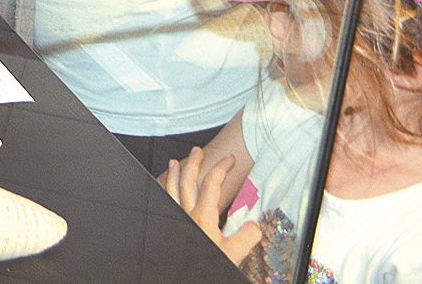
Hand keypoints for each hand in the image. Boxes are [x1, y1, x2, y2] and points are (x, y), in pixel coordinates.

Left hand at [161, 147, 261, 265]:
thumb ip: (246, 237)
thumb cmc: (205, 263)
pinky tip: (164, 189)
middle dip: (194, 163)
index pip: (212, 183)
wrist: (184, 274)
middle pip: (188, 180)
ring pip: (172, 189)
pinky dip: (165, 191)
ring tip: (175, 162)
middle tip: (198, 151)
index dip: (221, 168)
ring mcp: (177, 218)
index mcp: (203, 216)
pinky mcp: (171, 225)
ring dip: (174, 174)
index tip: (230, 159)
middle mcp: (187, 213)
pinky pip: (166, 202)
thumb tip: (256, 225)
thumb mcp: (233, 254)